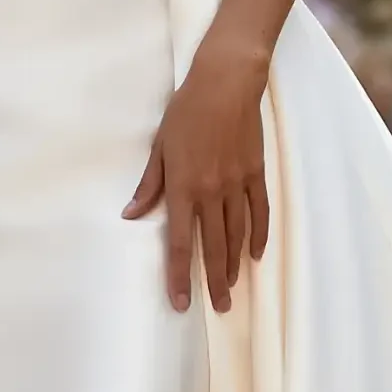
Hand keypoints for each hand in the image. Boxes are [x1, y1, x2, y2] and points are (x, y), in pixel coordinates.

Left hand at [124, 35, 269, 312]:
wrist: (226, 82)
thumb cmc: (187, 110)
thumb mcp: (160, 146)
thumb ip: (150, 185)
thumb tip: (131, 214)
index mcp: (184, 186)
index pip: (182, 242)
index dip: (180, 275)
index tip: (181, 301)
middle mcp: (212, 191)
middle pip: (214, 247)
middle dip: (214, 281)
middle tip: (220, 308)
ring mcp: (237, 184)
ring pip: (237, 234)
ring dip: (234, 264)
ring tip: (233, 288)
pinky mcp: (256, 173)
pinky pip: (259, 212)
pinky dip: (258, 235)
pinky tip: (255, 254)